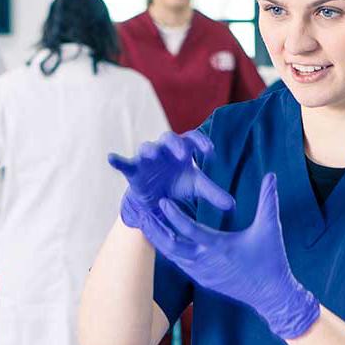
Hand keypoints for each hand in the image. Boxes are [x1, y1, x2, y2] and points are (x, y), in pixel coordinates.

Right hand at [108, 130, 233, 230]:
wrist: (157, 201)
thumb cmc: (178, 186)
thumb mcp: (196, 188)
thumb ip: (213, 193)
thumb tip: (233, 205)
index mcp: (182, 151)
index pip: (192, 139)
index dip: (201, 142)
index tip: (211, 151)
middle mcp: (164, 150)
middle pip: (169, 139)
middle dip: (174, 144)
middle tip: (182, 154)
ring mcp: (147, 159)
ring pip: (147, 147)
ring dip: (149, 150)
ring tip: (151, 154)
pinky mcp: (133, 170)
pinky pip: (124, 163)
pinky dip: (117, 160)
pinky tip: (111, 158)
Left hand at [158, 173, 319, 339]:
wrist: (271, 296)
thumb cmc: (272, 260)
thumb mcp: (270, 228)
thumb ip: (267, 200)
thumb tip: (271, 174)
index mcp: (219, 247)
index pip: (189, 229)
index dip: (174, 215)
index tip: (163, 201)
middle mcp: (205, 261)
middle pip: (171, 245)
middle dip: (156, 228)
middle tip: (142, 213)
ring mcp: (201, 273)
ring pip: (173, 255)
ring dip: (159, 239)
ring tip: (147, 223)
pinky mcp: (201, 280)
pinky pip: (179, 263)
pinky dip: (169, 250)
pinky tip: (162, 239)